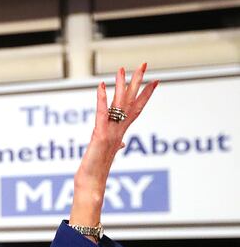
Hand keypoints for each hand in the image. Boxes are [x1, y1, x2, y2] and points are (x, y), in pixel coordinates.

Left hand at [69, 64, 158, 237]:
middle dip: (138, 82)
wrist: (91, 183)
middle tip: (144, 63)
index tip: (155, 80)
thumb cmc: (97, 169)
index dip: (146, 95)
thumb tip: (122, 143)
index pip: (137, 109)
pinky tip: (101, 86)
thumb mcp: (107, 153)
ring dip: (122, 85)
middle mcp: (119, 130)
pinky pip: (101, 114)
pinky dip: (101, 100)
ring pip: (119, 105)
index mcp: (121, 132)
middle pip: (132, 101)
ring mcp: (111, 132)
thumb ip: (116, 145)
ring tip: (124, 68)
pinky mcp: (100, 135)